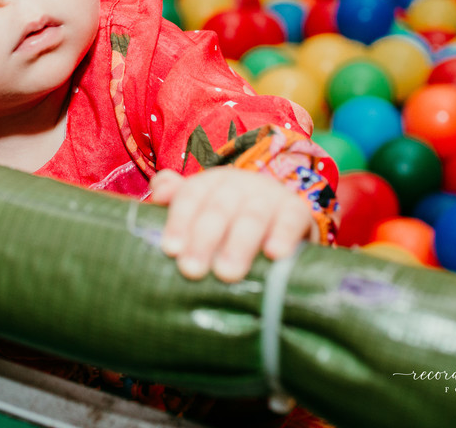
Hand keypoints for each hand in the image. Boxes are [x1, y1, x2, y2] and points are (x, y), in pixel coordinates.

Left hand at [151, 167, 314, 282]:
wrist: (281, 217)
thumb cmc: (230, 221)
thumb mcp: (202, 209)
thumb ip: (177, 199)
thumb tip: (158, 193)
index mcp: (211, 182)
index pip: (191, 195)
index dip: (179, 221)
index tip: (170, 250)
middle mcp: (239, 184)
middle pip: (218, 207)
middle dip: (203, 238)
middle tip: (191, 270)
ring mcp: (269, 196)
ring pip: (252, 215)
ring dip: (239, 244)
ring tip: (227, 273)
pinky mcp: (297, 211)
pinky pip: (291, 219)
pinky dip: (283, 235)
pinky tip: (274, 255)